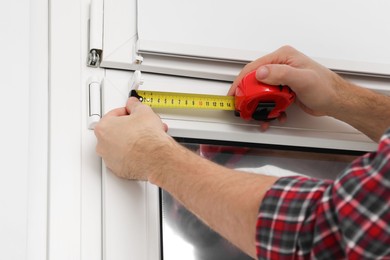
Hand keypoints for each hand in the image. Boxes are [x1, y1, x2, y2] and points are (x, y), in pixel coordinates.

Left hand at [94, 97, 170, 179]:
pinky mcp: (119, 169)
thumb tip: (134, 104)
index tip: (133, 112)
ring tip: (147, 137)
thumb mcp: (143, 112)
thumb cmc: (147, 138)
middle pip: (116, 131)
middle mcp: (103, 145)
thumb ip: (135, 106)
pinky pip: (124, 158)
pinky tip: (144, 149)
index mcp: (104, 128)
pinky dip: (133, 154)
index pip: (113, 114)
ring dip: (132, 140)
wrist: (156, 157)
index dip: (127, 112)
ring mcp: (110, 159)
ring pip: (120, 146)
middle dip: (131, 127)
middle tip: (142, 125)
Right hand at [229, 45, 348, 117]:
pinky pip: (270, 98)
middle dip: (248, 95)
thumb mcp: (303, 79)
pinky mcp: (284, 89)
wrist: (336, 101)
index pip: (255, 67)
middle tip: (244, 107)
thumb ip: (281, 73)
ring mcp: (282, 78)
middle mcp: (281, 65)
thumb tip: (261, 72)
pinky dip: (269, 108)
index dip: (241, 80)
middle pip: (255, 80)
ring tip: (259, 114)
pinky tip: (274, 115)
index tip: (234, 92)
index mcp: (283, 57)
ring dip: (259, 104)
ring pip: (261, 91)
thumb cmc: (325, 88)